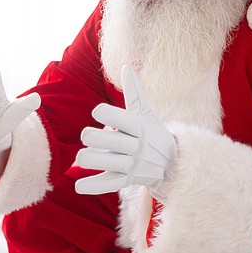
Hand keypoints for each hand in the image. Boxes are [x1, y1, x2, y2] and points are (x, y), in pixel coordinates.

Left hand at [75, 65, 177, 197]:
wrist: (172, 163)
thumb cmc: (152, 132)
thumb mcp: (146, 112)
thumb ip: (134, 91)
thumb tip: (126, 66)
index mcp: (140, 126)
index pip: (124, 119)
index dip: (109, 114)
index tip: (97, 111)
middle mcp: (137, 146)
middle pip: (116, 142)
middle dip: (98, 139)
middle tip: (86, 135)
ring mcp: (133, 165)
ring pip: (111, 164)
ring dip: (94, 160)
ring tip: (81, 157)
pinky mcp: (127, 181)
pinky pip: (110, 184)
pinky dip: (94, 186)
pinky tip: (79, 185)